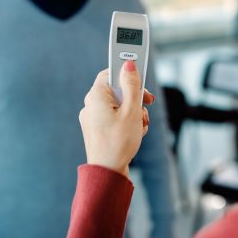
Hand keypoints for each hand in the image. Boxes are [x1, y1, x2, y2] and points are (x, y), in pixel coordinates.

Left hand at [79, 62, 154, 176]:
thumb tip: (129, 64)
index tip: (141, 78)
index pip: (111, 72)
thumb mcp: (132, 110)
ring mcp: (92, 118)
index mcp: (96, 96)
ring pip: (118, 105)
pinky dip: (126, 122)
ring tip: (140, 125)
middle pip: (117, 90)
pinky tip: (134, 133)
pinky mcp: (97, 130)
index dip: (128, 74)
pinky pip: (114, 118)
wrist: (107, 173)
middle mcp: (91, 105)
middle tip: (146, 104)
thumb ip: (132, 85)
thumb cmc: (119, 142)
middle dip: (135, 98)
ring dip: (133, 112)